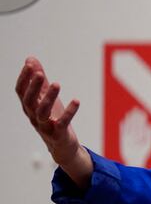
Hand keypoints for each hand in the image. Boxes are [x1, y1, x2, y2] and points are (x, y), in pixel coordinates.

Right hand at [16, 57, 91, 188]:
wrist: (62, 145)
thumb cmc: (53, 118)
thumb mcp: (46, 97)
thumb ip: (40, 79)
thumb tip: (30, 58)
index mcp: (29, 107)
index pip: (21, 92)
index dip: (24, 78)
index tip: (29, 64)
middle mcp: (34, 117)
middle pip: (29, 101)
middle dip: (33, 87)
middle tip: (39, 73)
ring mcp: (45, 127)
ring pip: (42, 112)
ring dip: (49, 97)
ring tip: (56, 83)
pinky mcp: (59, 134)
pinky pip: (62, 123)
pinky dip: (69, 112)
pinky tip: (76, 100)